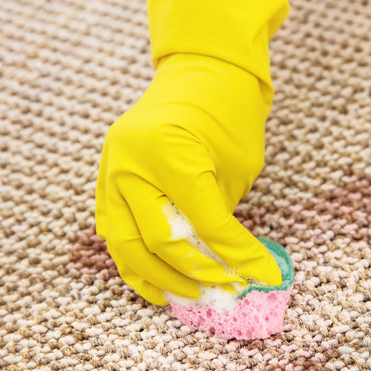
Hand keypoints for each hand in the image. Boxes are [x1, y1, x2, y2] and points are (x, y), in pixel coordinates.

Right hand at [95, 0, 293, 305]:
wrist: (201, 72)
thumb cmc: (229, 114)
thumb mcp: (237, 165)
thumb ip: (224, 213)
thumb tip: (228, 263)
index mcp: (170, 152)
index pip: (204, 222)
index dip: (236, 255)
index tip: (264, 275)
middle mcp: (131, 162)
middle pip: (158, 240)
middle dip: (197, 272)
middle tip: (226, 290)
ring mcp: (111, 169)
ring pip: (125, 243)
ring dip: (157, 277)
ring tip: (189, 298)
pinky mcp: (106, 177)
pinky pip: (114, 229)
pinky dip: (133, 260)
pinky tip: (156, 281)